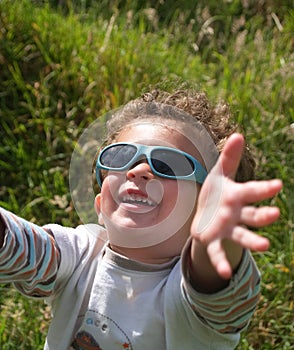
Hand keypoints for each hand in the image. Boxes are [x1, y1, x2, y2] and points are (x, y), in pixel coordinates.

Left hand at [191, 133, 281, 278]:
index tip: (278, 185)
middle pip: (253, 216)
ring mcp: (227, 229)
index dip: (264, 188)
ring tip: (265, 245)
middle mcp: (237, 215)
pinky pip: (218, 253)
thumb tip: (238, 134)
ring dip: (253, 241)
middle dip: (264, 215)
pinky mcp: (214, 241)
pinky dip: (221, 262)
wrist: (204, 215)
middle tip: (275, 213)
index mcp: (238, 196)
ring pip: (243, 236)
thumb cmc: (216, 193)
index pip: (253, 191)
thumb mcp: (219, 175)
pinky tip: (224, 273)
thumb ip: (229, 158)